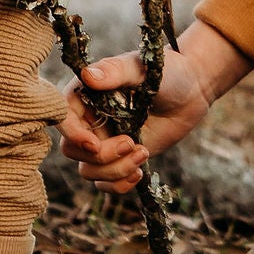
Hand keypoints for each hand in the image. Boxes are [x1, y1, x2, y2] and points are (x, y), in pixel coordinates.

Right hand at [58, 18, 248, 191]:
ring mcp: (103, 141)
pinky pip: (106, 183)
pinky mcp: (119, 159)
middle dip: (101, 156)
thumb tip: (87, 76)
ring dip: (115, 171)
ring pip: (89, 171)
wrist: (191, 92)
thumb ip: (114, 71)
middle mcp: (88, 119)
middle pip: (73, 150)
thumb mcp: (141, 69)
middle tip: (131, 143)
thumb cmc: (165, 72)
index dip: (72, 134)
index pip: (62, 117)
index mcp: (85, 93)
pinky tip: (140, 172)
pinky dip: (119, 185)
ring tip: (143, 153)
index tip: (94, 144)